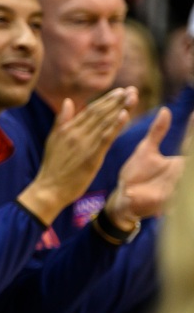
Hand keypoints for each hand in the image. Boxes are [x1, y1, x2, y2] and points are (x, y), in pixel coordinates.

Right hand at [19, 88, 134, 224]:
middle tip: (131, 90)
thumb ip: (61, 121)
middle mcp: (76, 133)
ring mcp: (83, 144)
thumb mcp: (53, 140)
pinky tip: (124, 115)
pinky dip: (115, 125)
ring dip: (120, 108)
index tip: (119, 91)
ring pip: (104, 122)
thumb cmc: (52, 167)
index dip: (106, 100)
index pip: (89, 110)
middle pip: (99, 113)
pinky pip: (105, 138)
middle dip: (116, 100)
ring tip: (132, 97)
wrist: (49, 189)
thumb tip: (67, 101)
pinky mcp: (91, 156)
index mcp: (67, 129)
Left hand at [104, 107, 183, 228]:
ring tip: (181, 171)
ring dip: (186, 182)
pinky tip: (173, 196)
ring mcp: (177, 190)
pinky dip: (177, 198)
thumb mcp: (147, 149)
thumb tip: (166, 110)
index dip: (193, 132)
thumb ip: (157, 131)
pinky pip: (176, 200)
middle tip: (185, 155)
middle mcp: (183, 177)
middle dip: (189, 161)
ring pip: (186, 184)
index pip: (191, 146)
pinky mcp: (165, 202)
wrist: (124, 197)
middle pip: (190, 165)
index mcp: (181, 164)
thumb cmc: (137, 171)